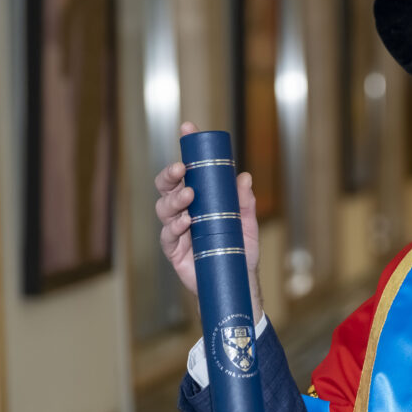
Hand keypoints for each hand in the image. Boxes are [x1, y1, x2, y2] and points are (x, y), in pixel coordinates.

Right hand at [154, 121, 263, 320]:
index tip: (189, 128)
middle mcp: (184, 211)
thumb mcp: (247, 224)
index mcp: (200, 199)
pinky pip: (169, 235)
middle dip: (170, 175)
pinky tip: (186, 222)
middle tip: (182, 169)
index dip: (187, 150)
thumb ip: (245, 202)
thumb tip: (244, 176)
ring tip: (189, 196)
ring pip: (164, 208)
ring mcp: (177, 230)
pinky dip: (176, 226)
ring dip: (174, 199)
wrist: (238, 283)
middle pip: (167, 186)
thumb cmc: (240, 251)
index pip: (190, 171)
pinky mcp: (174, 250)